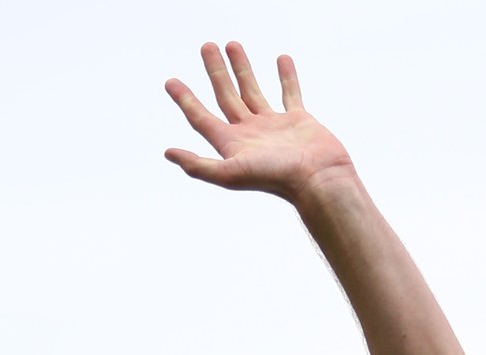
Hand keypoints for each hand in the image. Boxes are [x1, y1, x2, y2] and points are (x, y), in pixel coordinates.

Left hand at [164, 42, 354, 203]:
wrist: (317, 180)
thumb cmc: (275, 178)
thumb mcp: (230, 173)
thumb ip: (199, 165)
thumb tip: (168, 153)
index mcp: (231, 144)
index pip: (201, 118)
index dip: (185, 100)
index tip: (170, 82)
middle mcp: (250, 134)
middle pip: (226, 97)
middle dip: (215, 72)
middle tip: (206, 46)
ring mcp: (274, 126)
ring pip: (253, 91)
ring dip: (242, 69)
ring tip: (233, 44)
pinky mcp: (298, 120)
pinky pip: (289, 92)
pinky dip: (286, 76)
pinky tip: (281, 59)